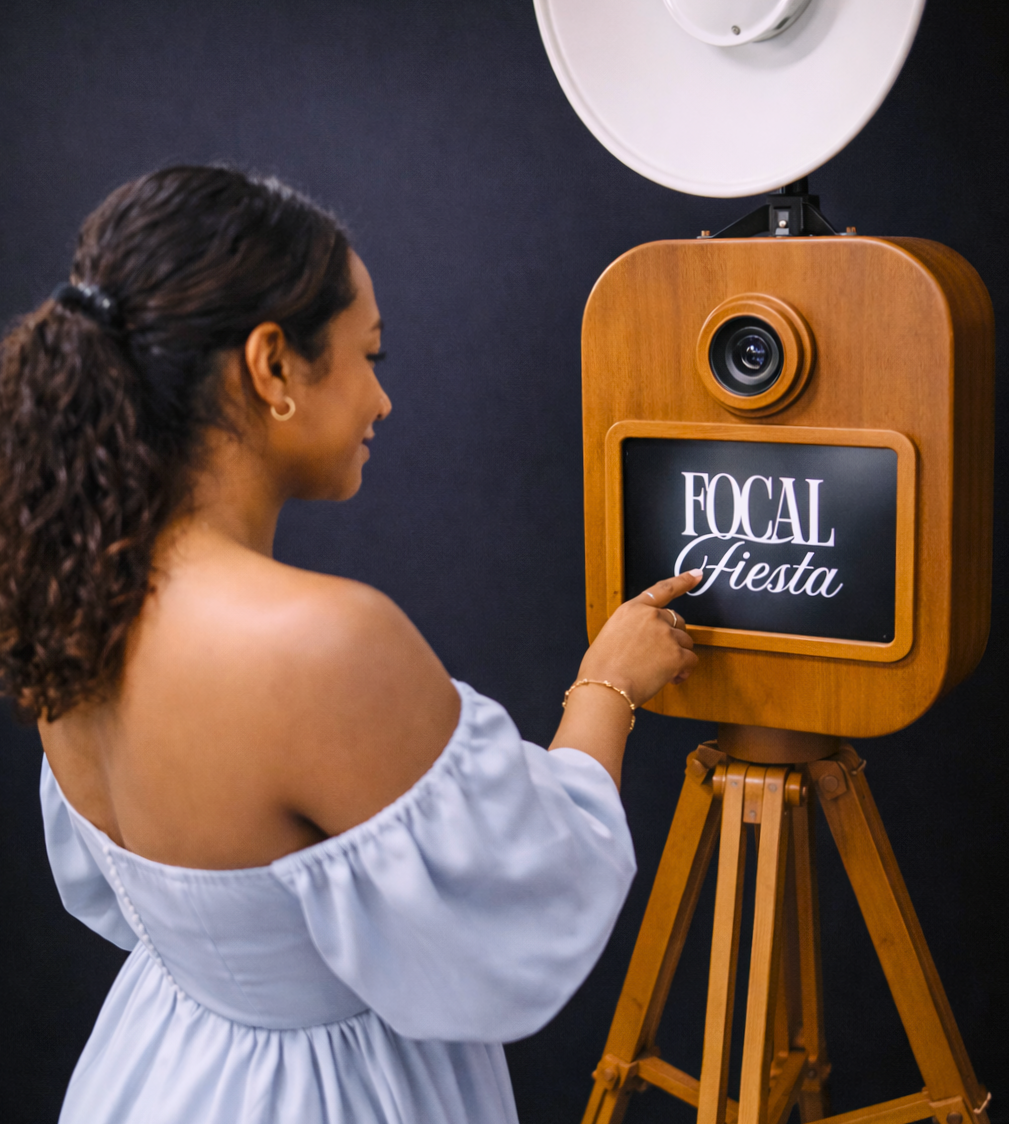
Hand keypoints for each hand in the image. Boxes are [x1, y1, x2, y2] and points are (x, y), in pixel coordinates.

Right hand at [576, 570, 702, 706]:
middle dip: (674, 637)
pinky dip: (684, 670)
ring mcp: (665, 634)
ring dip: (679, 656)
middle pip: (677, 621)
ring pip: (686, 642)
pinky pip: (690, 660)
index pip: (662, 589)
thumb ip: (631, 630)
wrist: (605, 689)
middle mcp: (651, 617)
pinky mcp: (676, 654)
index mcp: (632, 609)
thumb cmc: (600, 669)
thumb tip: (642, 641)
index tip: (697, 575)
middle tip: (663, 656)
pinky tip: (672, 679)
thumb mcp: (610, 637)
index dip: (683, 581)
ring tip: (664, 672)